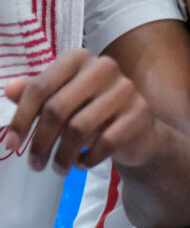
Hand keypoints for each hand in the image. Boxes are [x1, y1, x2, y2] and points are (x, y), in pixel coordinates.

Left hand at [3, 49, 159, 174]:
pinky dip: (88, 158)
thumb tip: (9, 88)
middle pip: (57, 108)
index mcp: (79, 59)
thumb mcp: (63, 100)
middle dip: (41, 142)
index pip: (40, 87)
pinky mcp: (139, 112)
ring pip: (79, 128)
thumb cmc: (93, 111)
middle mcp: (104, 67)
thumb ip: (37, 93)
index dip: (21, 118)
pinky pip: (104, 142)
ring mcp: (125, 89)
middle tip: (35, 164)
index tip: (11, 145)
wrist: (138, 129)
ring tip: (58, 168)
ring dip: (63, 155)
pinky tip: (82, 163)